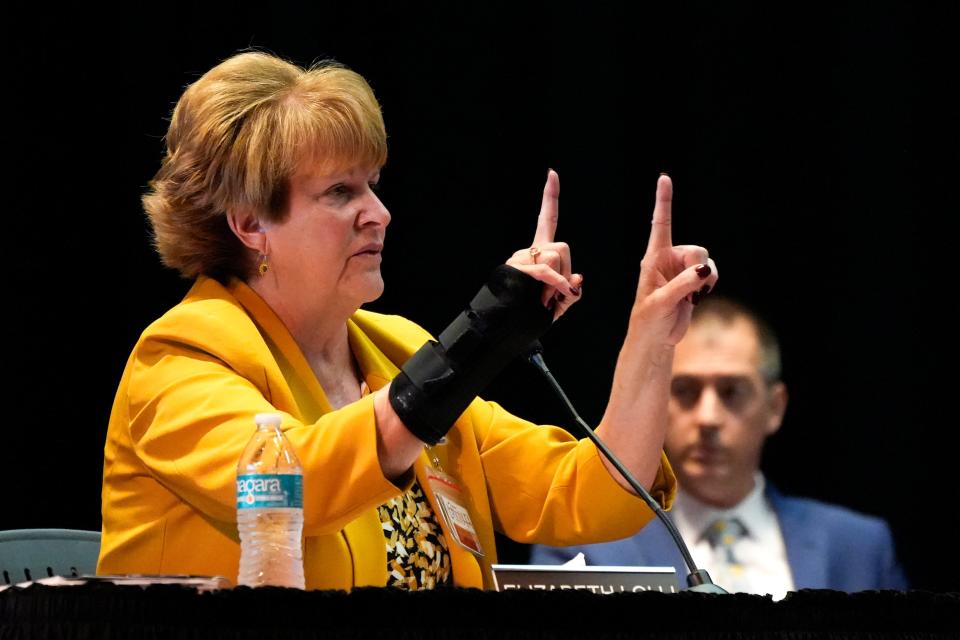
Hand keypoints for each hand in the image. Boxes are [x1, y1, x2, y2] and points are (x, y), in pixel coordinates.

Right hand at [505, 170, 582, 318]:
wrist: (504, 329)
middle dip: (567, 272)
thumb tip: (577, 278)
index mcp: (538, 254)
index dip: (550, 197)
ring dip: (559, 282)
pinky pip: (547, 270)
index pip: (547, 220)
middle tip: (556, 295)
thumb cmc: (531, 317)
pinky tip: (551, 297)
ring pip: (556, 256)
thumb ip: (571, 292)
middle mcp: (527, 251)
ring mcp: (519, 259)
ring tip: (545, 300)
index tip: (552, 173)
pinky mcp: (516, 268)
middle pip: (562, 247)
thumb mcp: (559, 305)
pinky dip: (556, 283)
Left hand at [633, 174, 718, 345]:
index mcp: (654, 257)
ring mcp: (683, 270)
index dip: (664, 200)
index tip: (664, 178)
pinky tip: (698, 298)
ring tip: (695, 296)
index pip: (661, 223)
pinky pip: (712, 273)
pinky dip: (710, 284)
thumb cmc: (649, 319)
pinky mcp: (694, 282)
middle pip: (696, 249)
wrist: (657, 337)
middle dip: (699, 267)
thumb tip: (703, 271)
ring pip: (707, 261)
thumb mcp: (661, 302)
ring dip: (707, 278)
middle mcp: (670, 259)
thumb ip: (682, 285)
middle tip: (692, 288)